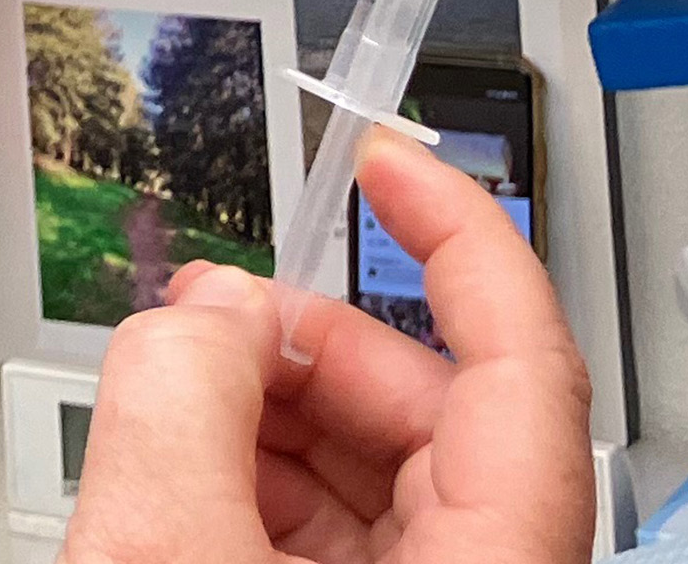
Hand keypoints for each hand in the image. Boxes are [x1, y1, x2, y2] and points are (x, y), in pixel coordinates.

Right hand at [58, 138, 593, 563]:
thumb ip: (179, 402)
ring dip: (270, 414)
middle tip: (207, 315)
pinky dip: (262, 486)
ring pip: (381, 477)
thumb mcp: (163, 556)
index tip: (391, 163)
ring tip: (173, 404)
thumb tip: (208, 310)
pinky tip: (185, 475)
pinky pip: (344, 540)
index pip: (525, 362)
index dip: (458, 235)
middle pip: (433, 412)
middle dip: (307, 341)